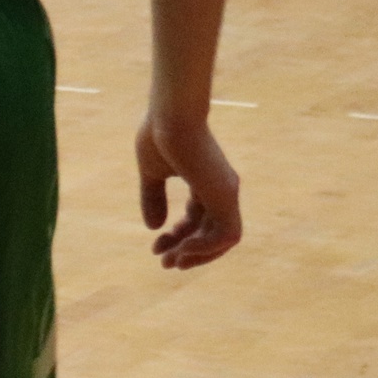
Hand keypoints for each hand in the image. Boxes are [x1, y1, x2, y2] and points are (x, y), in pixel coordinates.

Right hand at [136, 115, 239, 269]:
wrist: (172, 114)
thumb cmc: (160, 133)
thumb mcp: (151, 171)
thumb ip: (152, 198)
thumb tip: (152, 227)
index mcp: (205, 181)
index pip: (197, 218)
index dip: (177, 235)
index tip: (155, 244)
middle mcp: (222, 189)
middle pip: (210, 232)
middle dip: (188, 250)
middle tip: (164, 263)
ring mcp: (226, 193)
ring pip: (223, 240)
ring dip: (198, 255)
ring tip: (172, 261)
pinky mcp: (226, 196)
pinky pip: (226, 236)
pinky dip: (206, 247)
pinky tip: (182, 249)